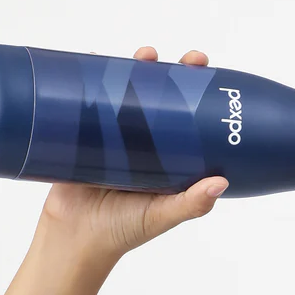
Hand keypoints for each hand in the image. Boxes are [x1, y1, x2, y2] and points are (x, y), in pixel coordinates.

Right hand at [39, 46, 226, 258]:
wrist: (74, 240)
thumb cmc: (123, 231)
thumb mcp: (161, 216)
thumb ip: (190, 204)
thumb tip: (221, 183)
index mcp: (168, 156)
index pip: (188, 115)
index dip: (199, 92)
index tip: (206, 72)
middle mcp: (143, 140)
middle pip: (159, 96)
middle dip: (170, 72)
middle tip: (181, 60)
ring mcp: (112, 134)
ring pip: (124, 91)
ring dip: (133, 67)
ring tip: (144, 55)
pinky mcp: (81, 133)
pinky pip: (86, 100)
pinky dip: (87, 77)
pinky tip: (92, 58)